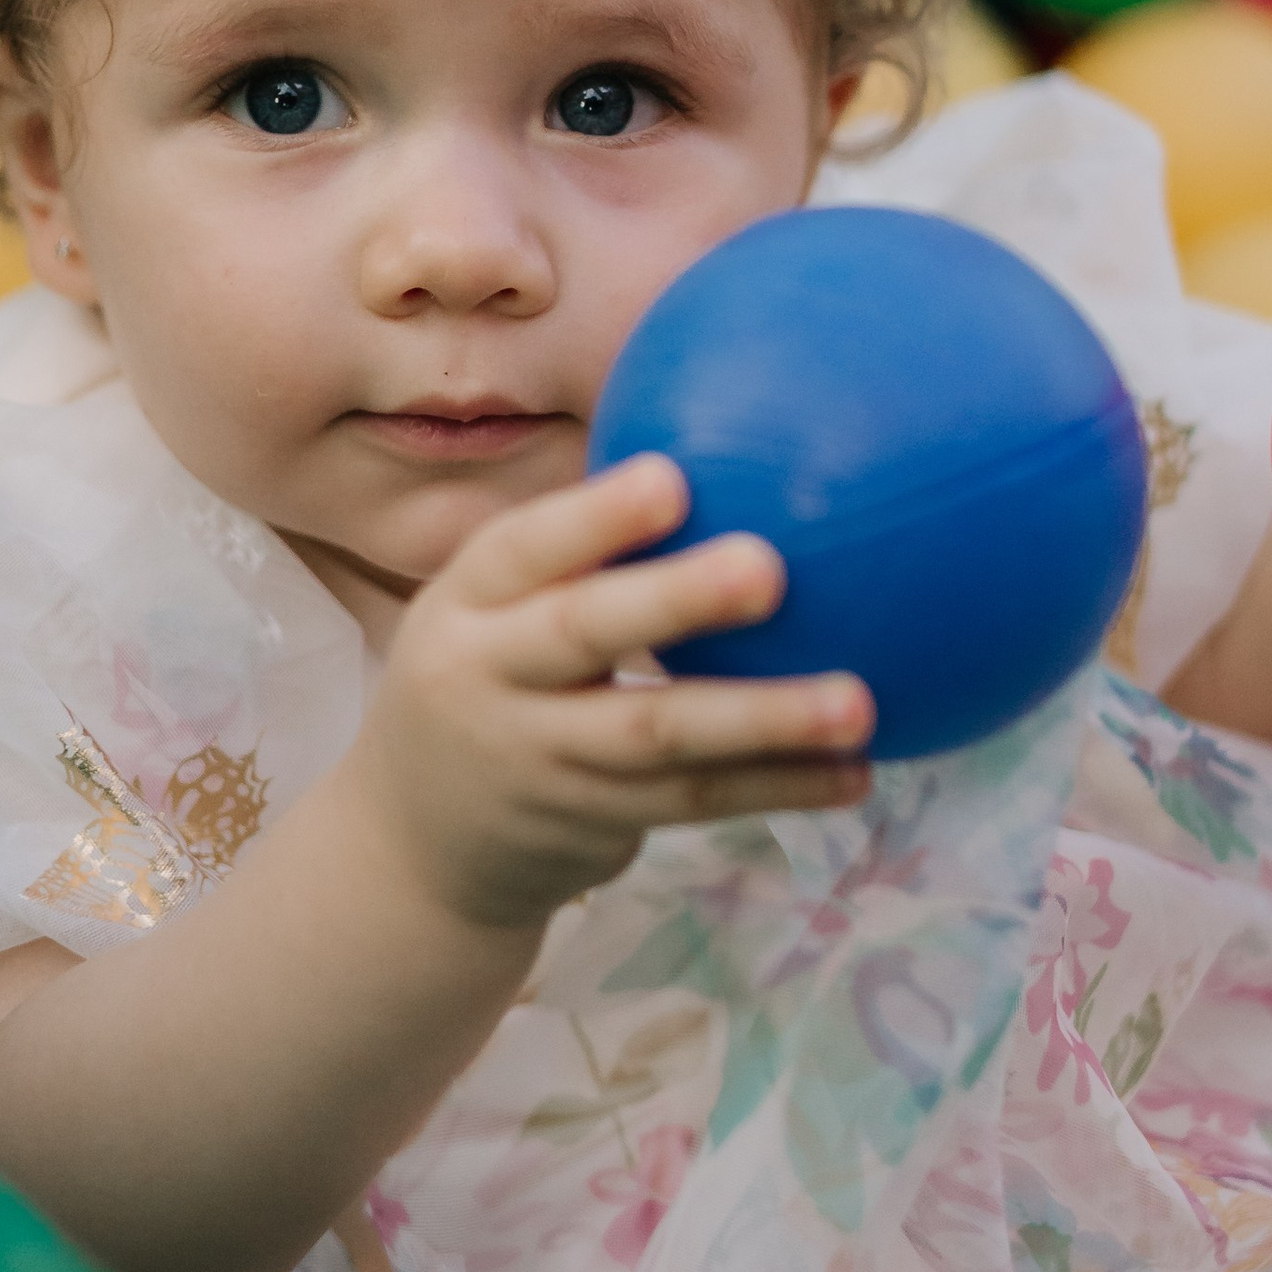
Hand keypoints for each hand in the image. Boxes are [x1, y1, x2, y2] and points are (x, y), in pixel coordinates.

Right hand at [347, 454, 872, 932]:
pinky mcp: (586, 824)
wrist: (414, 846)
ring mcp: (535, 759)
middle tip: (771, 569)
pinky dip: (776, 787)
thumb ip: (582, 546)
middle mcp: (486, 676)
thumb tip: (728, 425)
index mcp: (466, 601)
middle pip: (583, 633)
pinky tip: (855, 771)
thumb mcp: (496, 608)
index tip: (674, 479)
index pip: (522, 548)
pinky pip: (693, 802)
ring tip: (858, 702)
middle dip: (676, 600)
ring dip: (763, 720)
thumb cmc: (493, 677)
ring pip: (657, 735)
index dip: (595, 517)